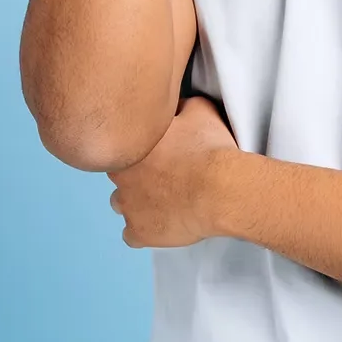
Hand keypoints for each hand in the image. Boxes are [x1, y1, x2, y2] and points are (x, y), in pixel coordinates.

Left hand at [107, 95, 239, 247]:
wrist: (222, 189)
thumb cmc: (211, 149)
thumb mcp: (199, 109)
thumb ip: (177, 105)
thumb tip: (173, 105)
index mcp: (131, 145)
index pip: (122, 146)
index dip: (142, 149)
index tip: (160, 153)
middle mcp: (121, 176)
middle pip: (119, 175)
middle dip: (136, 174)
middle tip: (164, 174)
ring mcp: (128, 207)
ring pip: (121, 205)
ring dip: (137, 202)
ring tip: (164, 200)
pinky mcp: (140, 233)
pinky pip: (132, 235)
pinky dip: (145, 230)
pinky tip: (163, 222)